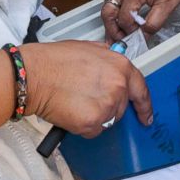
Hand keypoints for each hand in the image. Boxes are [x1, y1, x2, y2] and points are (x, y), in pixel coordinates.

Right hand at [20, 40, 152, 137]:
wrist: (33, 75)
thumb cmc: (54, 61)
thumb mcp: (88, 48)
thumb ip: (107, 59)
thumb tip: (112, 67)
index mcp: (120, 66)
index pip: (141, 90)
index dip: (144, 105)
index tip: (146, 116)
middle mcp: (119, 86)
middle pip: (121, 107)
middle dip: (107, 106)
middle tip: (86, 99)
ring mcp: (107, 105)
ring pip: (107, 119)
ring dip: (94, 116)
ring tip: (75, 102)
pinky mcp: (93, 122)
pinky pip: (93, 130)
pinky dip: (83, 126)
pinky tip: (71, 112)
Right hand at [101, 0, 179, 39]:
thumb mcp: (169, 4)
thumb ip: (154, 22)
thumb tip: (144, 35)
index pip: (124, 20)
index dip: (130, 32)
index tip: (137, 39)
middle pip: (108, 13)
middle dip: (112, 30)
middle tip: (119, 42)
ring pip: (108, 7)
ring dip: (112, 23)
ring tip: (119, 36)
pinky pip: (114, 1)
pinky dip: (115, 14)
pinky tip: (122, 23)